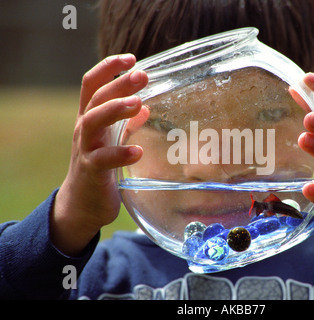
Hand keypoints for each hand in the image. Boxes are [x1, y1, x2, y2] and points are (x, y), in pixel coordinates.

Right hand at [51, 54, 148, 254]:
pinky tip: (138, 151)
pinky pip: (103, 159)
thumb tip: (146, 107)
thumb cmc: (99, 167)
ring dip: (115, 110)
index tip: (131, 58)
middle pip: (96, 99)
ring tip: (138, 104)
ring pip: (92, 121)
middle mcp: (84, 129)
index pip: (93, 84)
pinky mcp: (91, 171)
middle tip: (142, 75)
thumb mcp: (110, 140)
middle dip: (118, 84)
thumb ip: (126, 124)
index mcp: (90, 118)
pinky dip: (120, 153)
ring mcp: (85, 149)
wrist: (82, 203)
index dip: (108, 68)